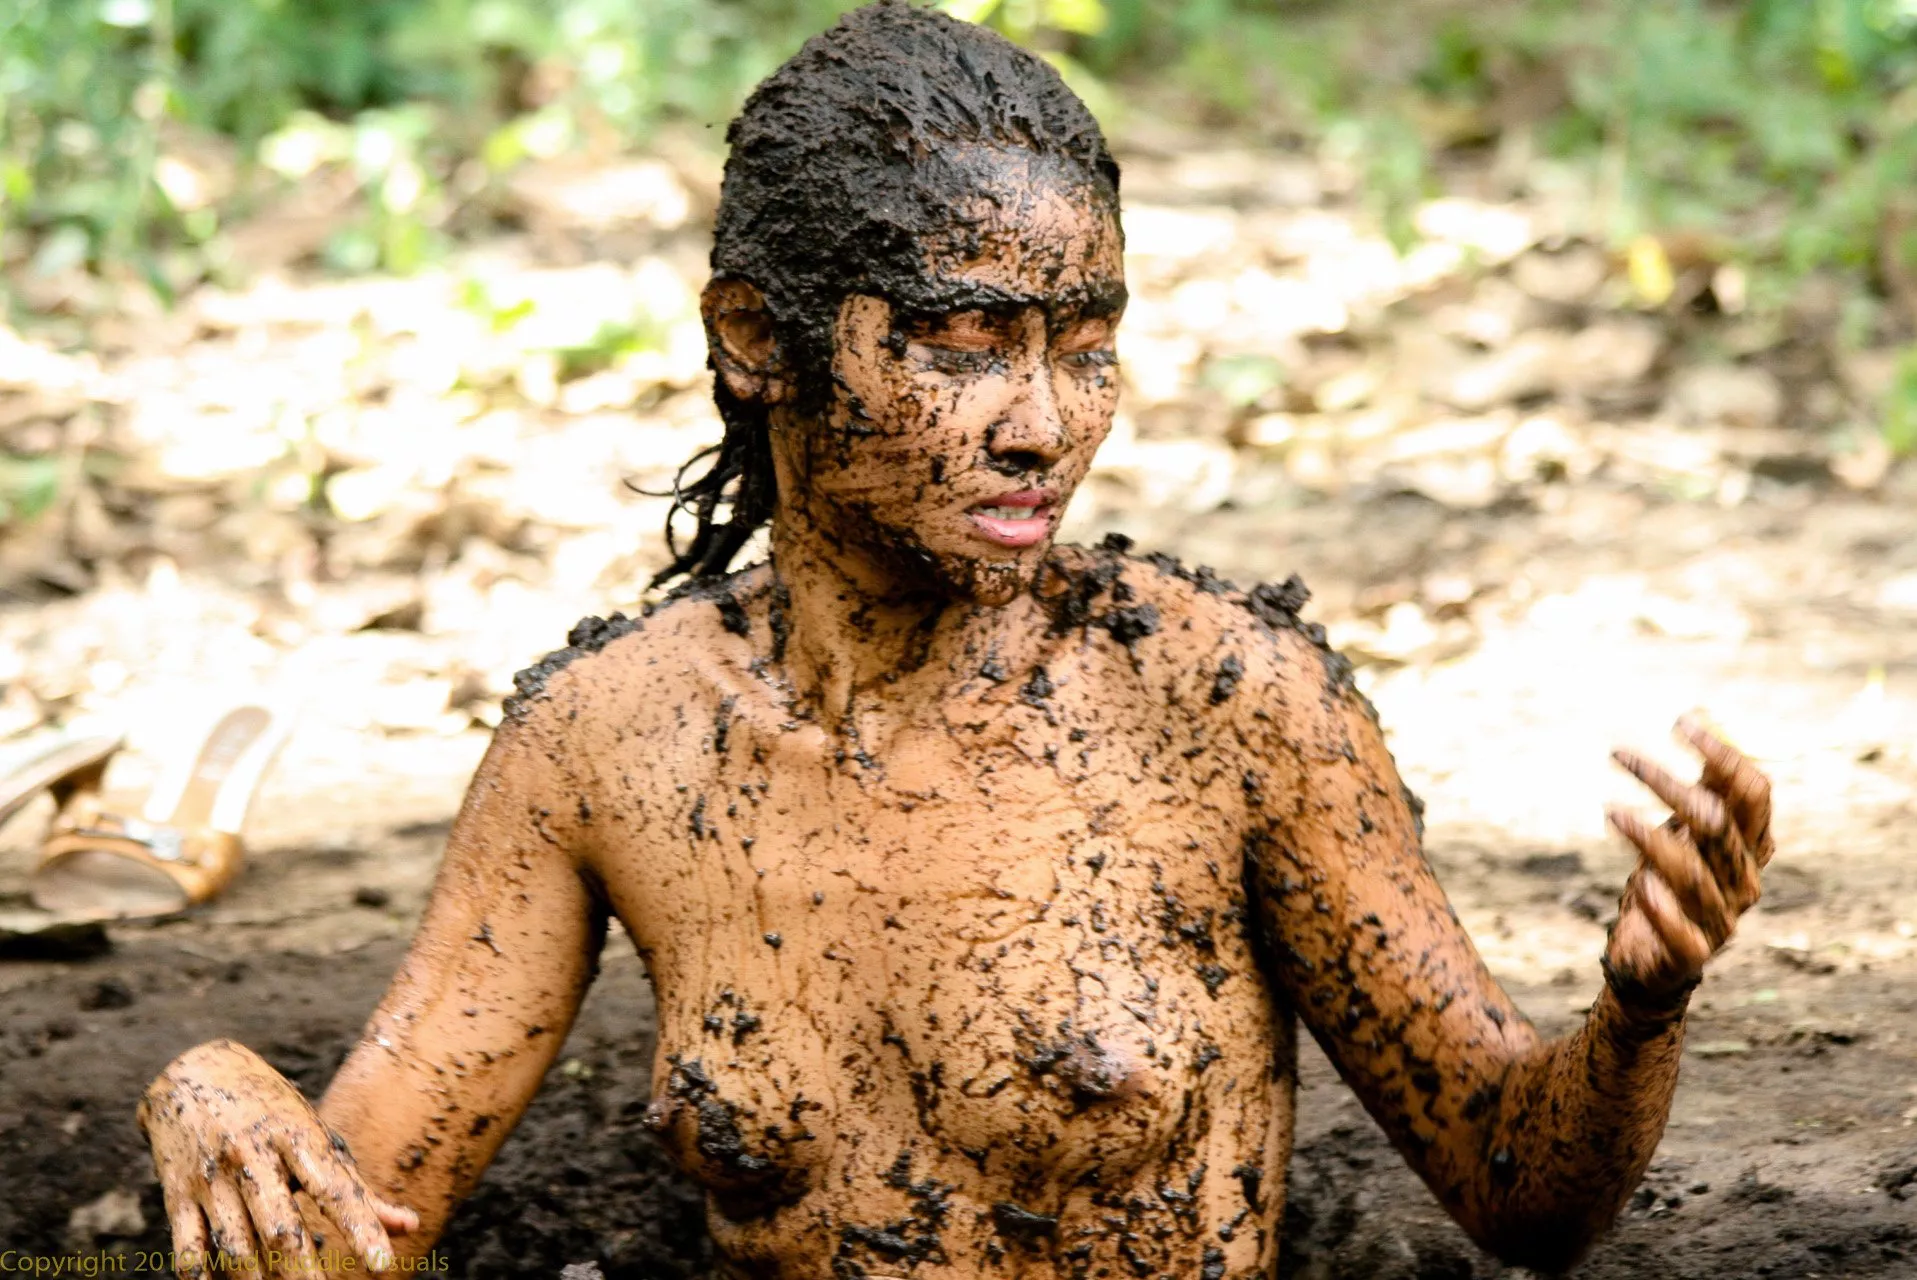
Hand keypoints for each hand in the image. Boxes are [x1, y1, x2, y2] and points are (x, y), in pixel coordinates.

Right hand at [139, 1039, 418, 1277]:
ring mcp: (211, 1176)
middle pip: (280, 1226)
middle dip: (302, 1271)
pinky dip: (200, 1274)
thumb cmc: (270, 1110)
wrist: (194, 1070)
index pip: (335, 1189)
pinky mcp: (177, 1193)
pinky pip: (188, 1244)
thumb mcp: (313, 1135)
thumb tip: (409, 1227)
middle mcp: (253, 1155)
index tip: (382, 1264)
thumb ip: (356, 1187)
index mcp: (297, 1135)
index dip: (361, 1227)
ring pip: (235, 1243)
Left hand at [1603, 713, 1774, 1004]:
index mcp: (1749, 846)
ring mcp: (1720, 919)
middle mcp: (1743, 880)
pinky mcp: (1690, 954)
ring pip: (1693, 871)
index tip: (1680, 723)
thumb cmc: (1668, 883)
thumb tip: (1701, 716)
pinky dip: (1661, 906)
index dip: (1723, 755)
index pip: (1753, 792)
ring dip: (1651, 837)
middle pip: (1717, 822)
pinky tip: (1639, 885)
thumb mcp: (1686, 829)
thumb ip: (1703, 783)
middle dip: (1669, 784)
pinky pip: (1683, 932)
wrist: (1650, 964)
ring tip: (1612, 812)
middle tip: (1621, 754)